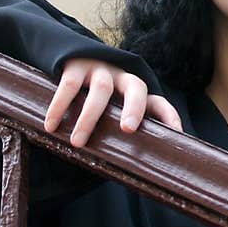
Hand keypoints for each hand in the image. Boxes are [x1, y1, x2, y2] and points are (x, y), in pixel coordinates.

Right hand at [43, 57, 182, 147]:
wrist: (70, 56)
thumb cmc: (94, 97)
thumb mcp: (111, 109)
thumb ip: (117, 130)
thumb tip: (125, 170)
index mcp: (135, 91)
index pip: (158, 102)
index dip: (169, 116)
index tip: (177, 134)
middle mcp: (122, 78)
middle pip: (136, 88)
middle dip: (135, 108)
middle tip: (128, 129)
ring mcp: (99, 70)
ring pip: (100, 91)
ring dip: (89, 118)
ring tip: (77, 142)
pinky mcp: (75, 67)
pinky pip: (69, 86)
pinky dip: (59, 106)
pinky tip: (50, 125)